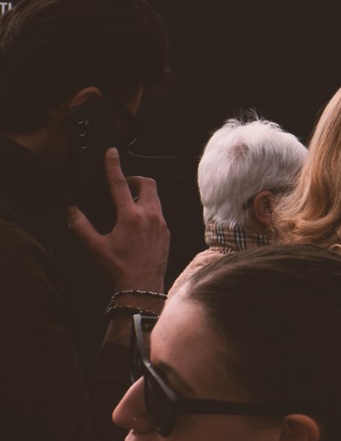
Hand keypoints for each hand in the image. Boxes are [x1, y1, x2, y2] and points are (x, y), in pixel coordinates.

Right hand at [67, 149, 169, 292]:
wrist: (142, 288)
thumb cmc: (119, 269)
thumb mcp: (93, 247)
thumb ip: (80, 226)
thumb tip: (72, 210)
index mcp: (131, 216)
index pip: (120, 183)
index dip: (113, 165)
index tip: (111, 153)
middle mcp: (150, 216)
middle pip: (147, 183)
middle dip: (134, 179)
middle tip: (121, 185)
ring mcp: (162, 224)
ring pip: (155, 197)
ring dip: (141, 195)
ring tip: (127, 206)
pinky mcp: (167, 232)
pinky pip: (159, 213)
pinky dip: (148, 210)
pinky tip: (136, 224)